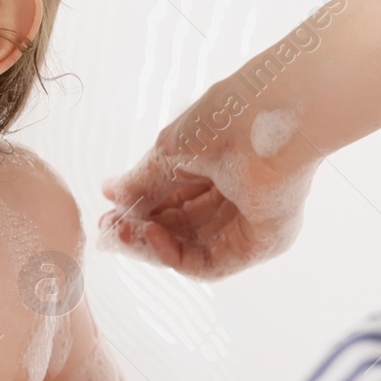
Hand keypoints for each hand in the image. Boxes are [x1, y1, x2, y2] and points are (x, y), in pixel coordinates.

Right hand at [96, 85, 318, 279]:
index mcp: (213, 166)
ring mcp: (245, 221)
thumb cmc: (228, 118)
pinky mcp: (259, 243)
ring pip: (190, 247)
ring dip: (152, 244)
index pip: (170, 200)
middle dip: (141, 230)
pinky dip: (175, 256)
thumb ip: (141, 181)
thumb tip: (109, 193)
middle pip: (179, 226)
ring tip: (125, 231)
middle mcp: (230, 195)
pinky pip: (211, 263)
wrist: (273, 117)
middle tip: (110, 230)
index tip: (107, 213)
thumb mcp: (170, 151)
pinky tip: (153, 235)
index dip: (138, 210)